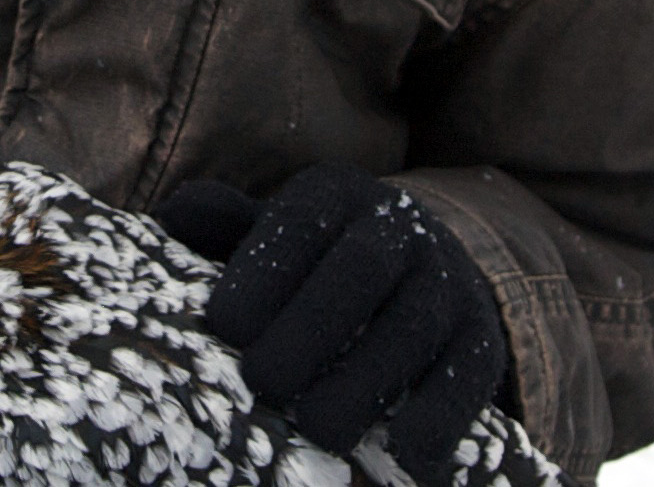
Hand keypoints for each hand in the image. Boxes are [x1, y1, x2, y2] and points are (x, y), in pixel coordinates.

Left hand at [154, 165, 507, 479]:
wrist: (429, 272)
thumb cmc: (319, 264)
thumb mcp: (276, 237)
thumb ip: (225, 226)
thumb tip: (170, 216)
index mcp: (336, 197)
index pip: (298, 225)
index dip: (261, 272)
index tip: (222, 326)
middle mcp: (400, 227)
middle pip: (359, 271)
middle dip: (310, 328)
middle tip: (264, 383)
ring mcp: (449, 281)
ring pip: (413, 326)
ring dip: (366, 381)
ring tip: (319, 430)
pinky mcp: (484, 338)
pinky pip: (469, 373)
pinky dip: (440, 415)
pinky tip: (406, 455)